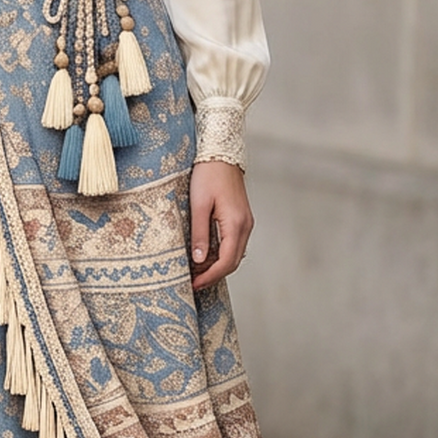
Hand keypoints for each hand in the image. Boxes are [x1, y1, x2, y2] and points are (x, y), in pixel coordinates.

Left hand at [188, 159, 252, 289]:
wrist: (221, 154)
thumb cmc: (208, 175)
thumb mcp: (199, 204)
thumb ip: (200, 233)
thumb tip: (199, 261)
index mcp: (236, 224)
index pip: (226, 262)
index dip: (210, 277)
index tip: (194, 284)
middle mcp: (245, 226)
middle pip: (233, 262)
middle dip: (213, 275)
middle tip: (193, 282)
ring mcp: (245, 222)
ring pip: (234, 253)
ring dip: (217, 265)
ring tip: (195, 271)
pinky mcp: (241, 218)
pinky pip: (233, 243)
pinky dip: (221, 254)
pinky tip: (205, 254)